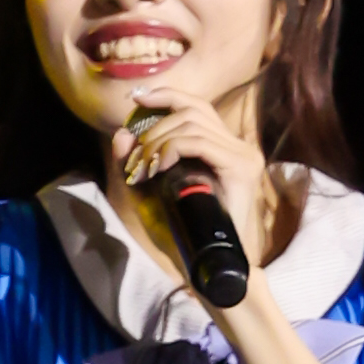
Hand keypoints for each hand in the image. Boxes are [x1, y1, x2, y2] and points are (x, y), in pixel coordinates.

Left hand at [114, 94, 270, 275]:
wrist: (213, 268)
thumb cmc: (187, 237)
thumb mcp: (153, 194)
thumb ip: (137, 164)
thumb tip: (120, 134)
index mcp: (225, 148)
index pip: (197, 105)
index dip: (166, 95)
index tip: (136, 99)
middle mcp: (238, 146)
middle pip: (194, 108)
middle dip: (155, 126)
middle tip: (135, 156)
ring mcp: (243, 156)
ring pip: (193, 123)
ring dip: (159, 140)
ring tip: (144, 167)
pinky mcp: (240, 168)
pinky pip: (199, 143)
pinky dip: (172, 149)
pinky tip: (158, 167)